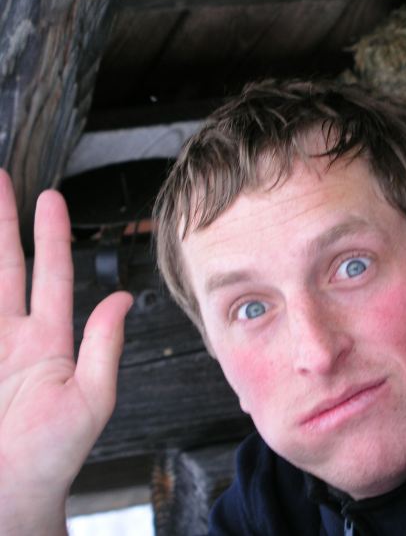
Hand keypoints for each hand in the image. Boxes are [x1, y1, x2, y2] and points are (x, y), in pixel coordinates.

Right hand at [0, 169, 131, 532]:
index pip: (53, 274)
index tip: (48, 199)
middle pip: (7, 267)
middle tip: (0, 181)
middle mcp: (14, 337)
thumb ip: (104, 346)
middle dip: (3, 223)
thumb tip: (123, 299)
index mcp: (50, 341)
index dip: (52, 236)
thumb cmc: (53, 456)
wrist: (11, 494)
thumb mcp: (91, 398)